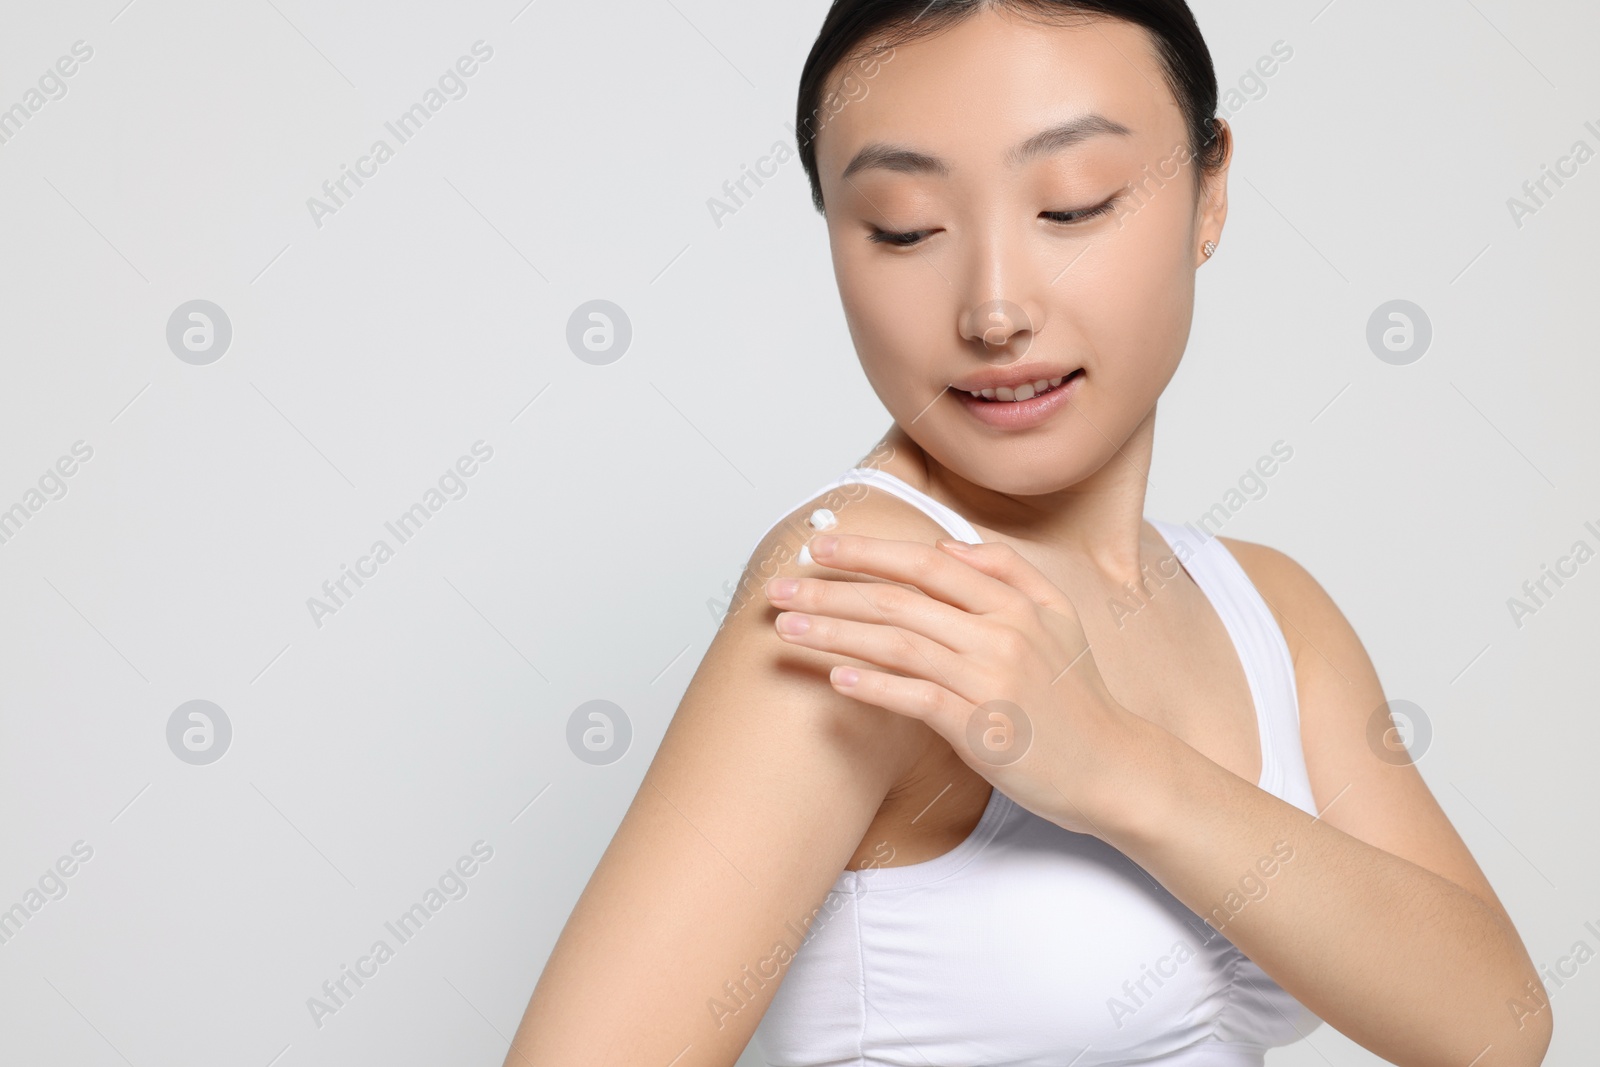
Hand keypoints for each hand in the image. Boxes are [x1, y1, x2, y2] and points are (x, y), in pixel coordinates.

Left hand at [763, 531, 1143, 840]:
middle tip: (780, 588)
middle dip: (832, 590)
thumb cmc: (1076, 697)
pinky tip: (835, 677)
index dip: (869, 551)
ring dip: (836, 633)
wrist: (1113, 767)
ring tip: (788, 628)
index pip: (928, 563)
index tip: (820, 545)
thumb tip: (946, 546)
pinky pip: (916, 698)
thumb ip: (1007, 573)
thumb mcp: (1058, 618)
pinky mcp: (981, 728)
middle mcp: (1001, 633)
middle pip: (900, 600)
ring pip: (898, 644)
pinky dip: (873, 685)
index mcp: (1015, 602)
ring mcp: (990, 680)